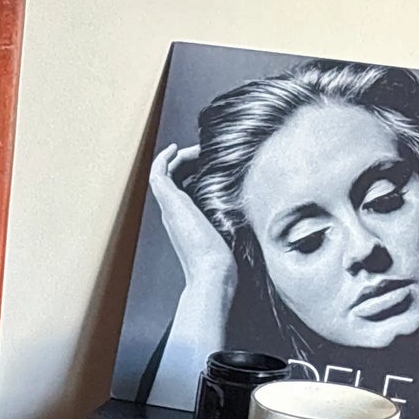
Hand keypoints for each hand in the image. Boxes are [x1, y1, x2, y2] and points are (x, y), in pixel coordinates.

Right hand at [148, 143, 235, 295]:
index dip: (193, 170)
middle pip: (174, 178)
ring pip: (164, 174)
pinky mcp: (169, 202)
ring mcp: (170, 207)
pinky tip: (175, 148)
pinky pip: (158, 174)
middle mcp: (174, 212)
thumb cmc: (226, 258)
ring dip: (178, 157)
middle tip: (204, 150)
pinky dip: (163, 159)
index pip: (184, 188)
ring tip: (195, 147)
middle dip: (187, 161)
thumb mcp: (232, 231)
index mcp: (187, 219)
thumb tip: (260, 203)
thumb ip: (236, 216)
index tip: (209, 159)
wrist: (212, 271)